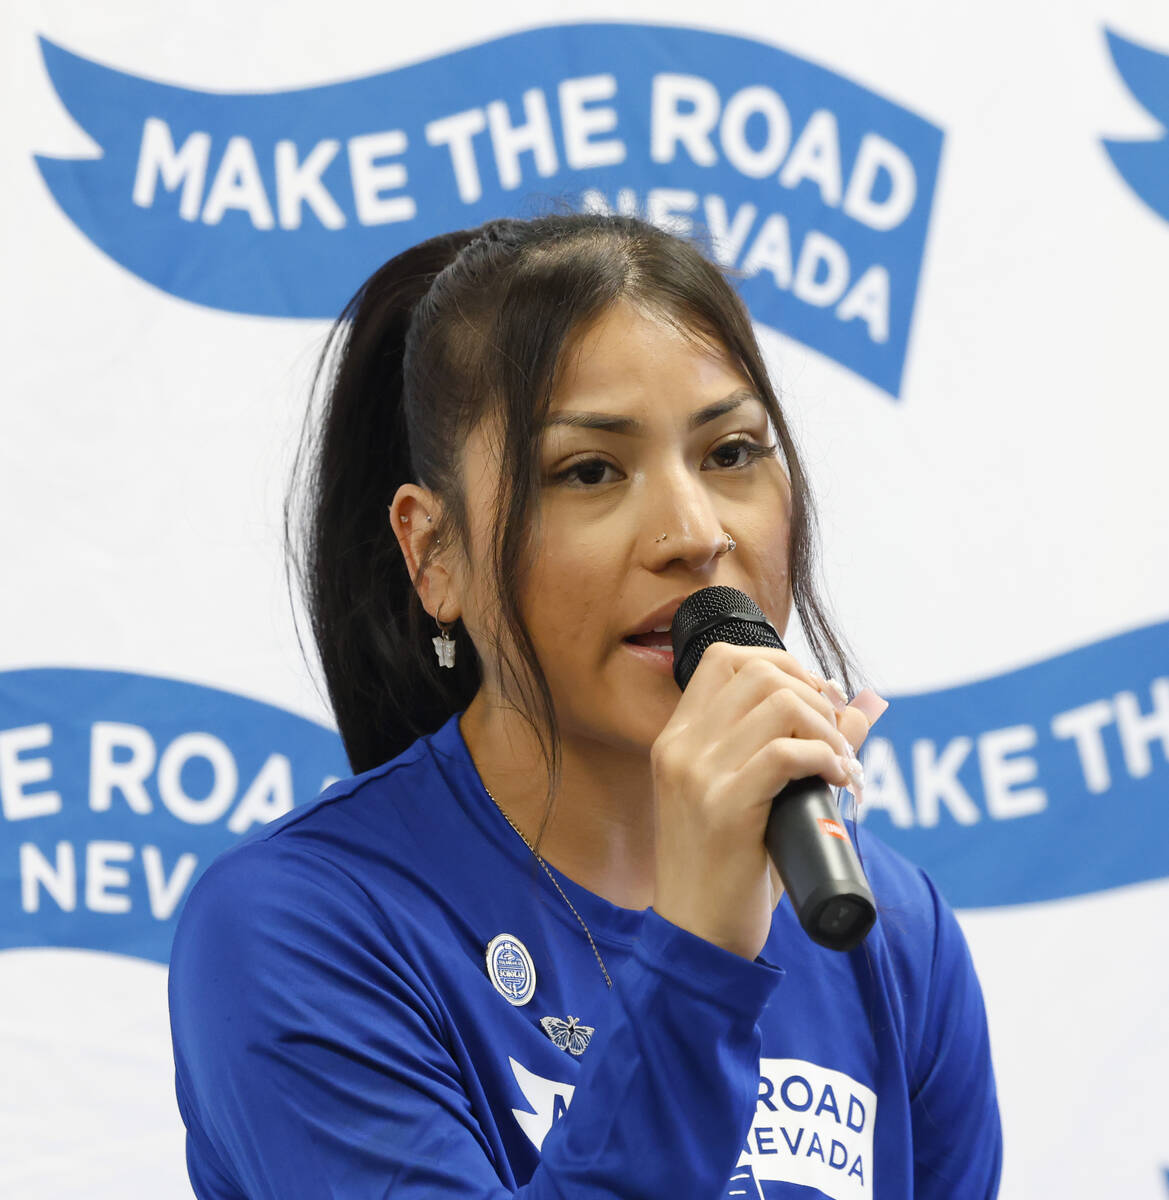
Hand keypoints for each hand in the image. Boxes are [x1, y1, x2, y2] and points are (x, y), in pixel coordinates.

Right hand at [650, 644, 882, 960]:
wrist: (697, 934)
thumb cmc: (727, 868)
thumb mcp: (750, 798)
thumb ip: (793, 748)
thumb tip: (859, 708)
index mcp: (677, 738)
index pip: (723, 658)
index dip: (780, 663)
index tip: (815, 700)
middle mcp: (681, 747)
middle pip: (759, 672)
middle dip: (813, 693)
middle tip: (836, 736)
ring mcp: (698, 775)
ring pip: (778, 704)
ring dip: (826, 727)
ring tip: (841, 761)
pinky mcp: (724, 808)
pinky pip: (787, 754)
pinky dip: (826, 757)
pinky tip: (839, 779)